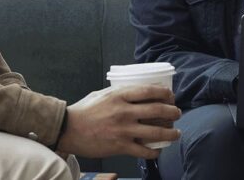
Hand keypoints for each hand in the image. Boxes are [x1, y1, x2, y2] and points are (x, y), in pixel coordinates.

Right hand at [57, 85, 181, 158]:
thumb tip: (138, 92)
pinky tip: (158, 150)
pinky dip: (155, 151)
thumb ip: (121, 93)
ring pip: (157, 132)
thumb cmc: (84, 111)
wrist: (67, 129)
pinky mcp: (120, 146)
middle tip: (177, 113)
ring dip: (171, 133)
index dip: (166, 93)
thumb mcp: (103, 94)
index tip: (171, 96)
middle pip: (159, 110)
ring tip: (176, 133)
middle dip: (173, 112)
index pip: (150, 91)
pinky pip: (144, 151)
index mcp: (120, 96)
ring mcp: (123, 130)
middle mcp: (124, 112)